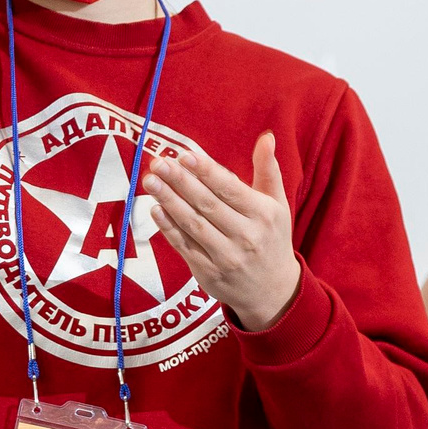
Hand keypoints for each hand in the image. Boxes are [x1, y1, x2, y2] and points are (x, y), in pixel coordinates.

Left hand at [141, 132, 301, 332]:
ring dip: (169, 201)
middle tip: (158, 163)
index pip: (230, 189)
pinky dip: (169, 229)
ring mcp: (226, 257)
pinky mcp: (208, 273)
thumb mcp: (277, 204)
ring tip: (150, 181)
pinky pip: (185, 247)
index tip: (184, 154)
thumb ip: (268, 169)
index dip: (206, 171)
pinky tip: (155, 210)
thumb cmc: (272, 239)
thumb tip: (267, 137)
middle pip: (207, 205)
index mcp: (263, 215)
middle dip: (180, 182)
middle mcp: (246, 236)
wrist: (272, 292)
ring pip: (193, 225)